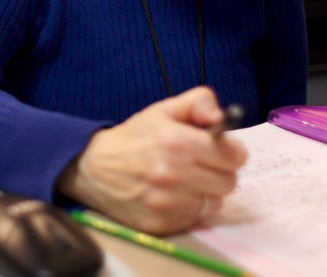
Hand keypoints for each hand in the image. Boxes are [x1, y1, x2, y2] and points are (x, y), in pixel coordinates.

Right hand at [56, 87, 246, 235]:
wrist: (92, 168)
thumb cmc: (133, 138)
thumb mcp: (163, 109)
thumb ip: (199, 102)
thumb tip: (222, 117)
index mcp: (177, 141)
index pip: (234, 156)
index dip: (231, 151)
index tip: (222, 151)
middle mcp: (173, 174)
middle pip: (228, 182)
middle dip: (219, 171)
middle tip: (201, 165)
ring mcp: (167, 203)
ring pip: (214, 202)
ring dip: (204, 191)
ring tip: (184, 180)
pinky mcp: (162, 224)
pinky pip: (194, 217)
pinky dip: (188, 207)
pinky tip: (172, 195)